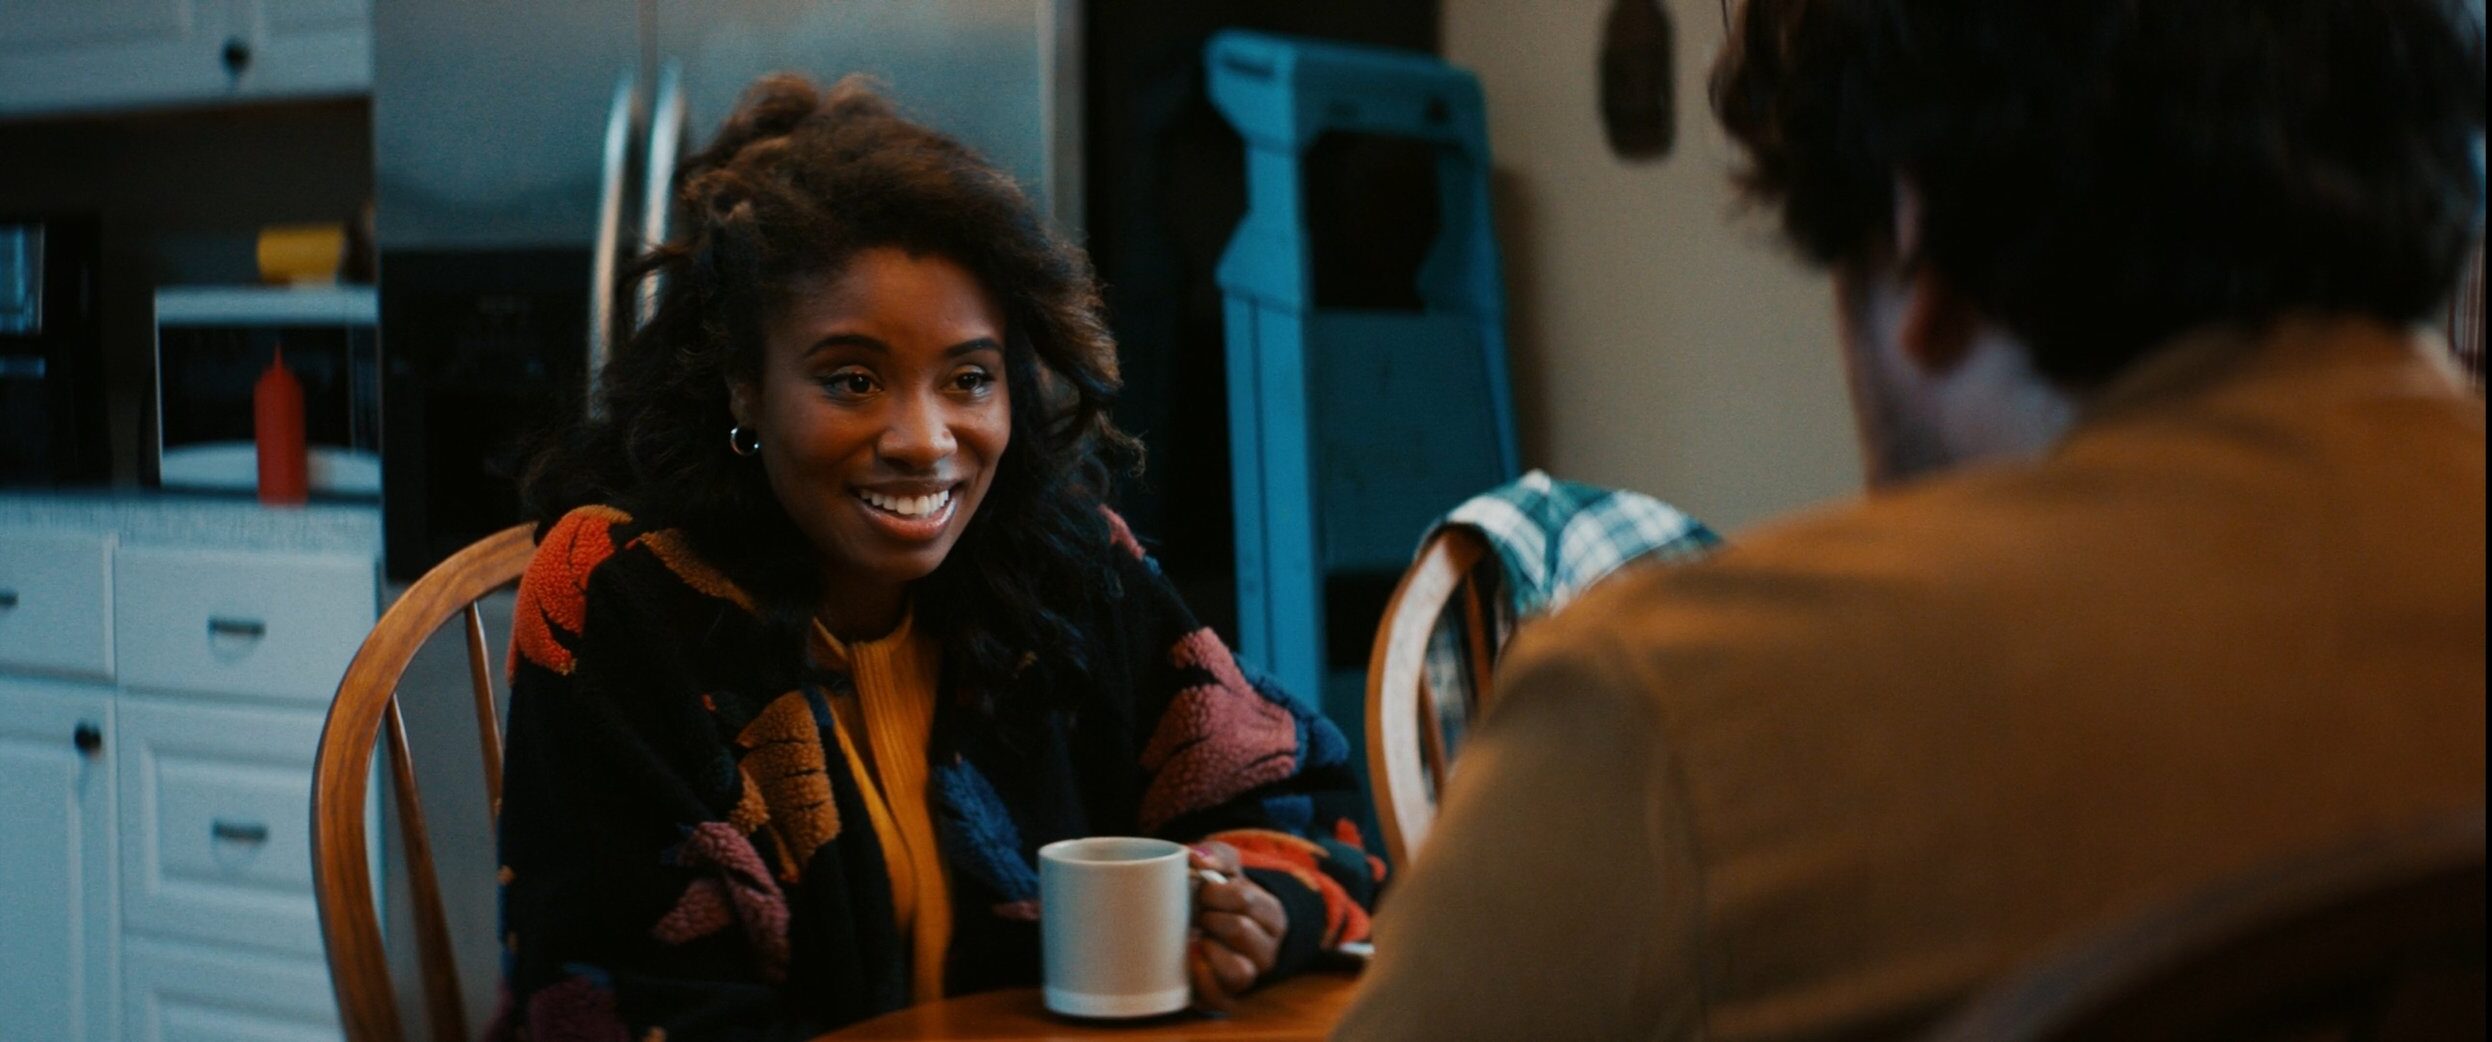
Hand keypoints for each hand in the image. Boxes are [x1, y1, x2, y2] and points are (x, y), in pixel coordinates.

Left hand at [1186, 841, 1285, 1013]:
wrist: (1217, 928)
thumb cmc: (1221, 897)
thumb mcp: (1225, 868)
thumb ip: (1216, 855)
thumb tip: (1197, 859)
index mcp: (1271, 914)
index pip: (1244, 898)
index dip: (1213, 892)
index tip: (1201, 890)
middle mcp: (1268, 949)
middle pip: (1240, 930)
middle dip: (1209, 918)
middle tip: (1196, 913)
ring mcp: (1250, 976)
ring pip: (1239, 971)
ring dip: (1209, 950)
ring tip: (1195, 937)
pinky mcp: (1227, 997)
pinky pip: (1220, 999)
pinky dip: (1201, 980)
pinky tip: (1190, 959)